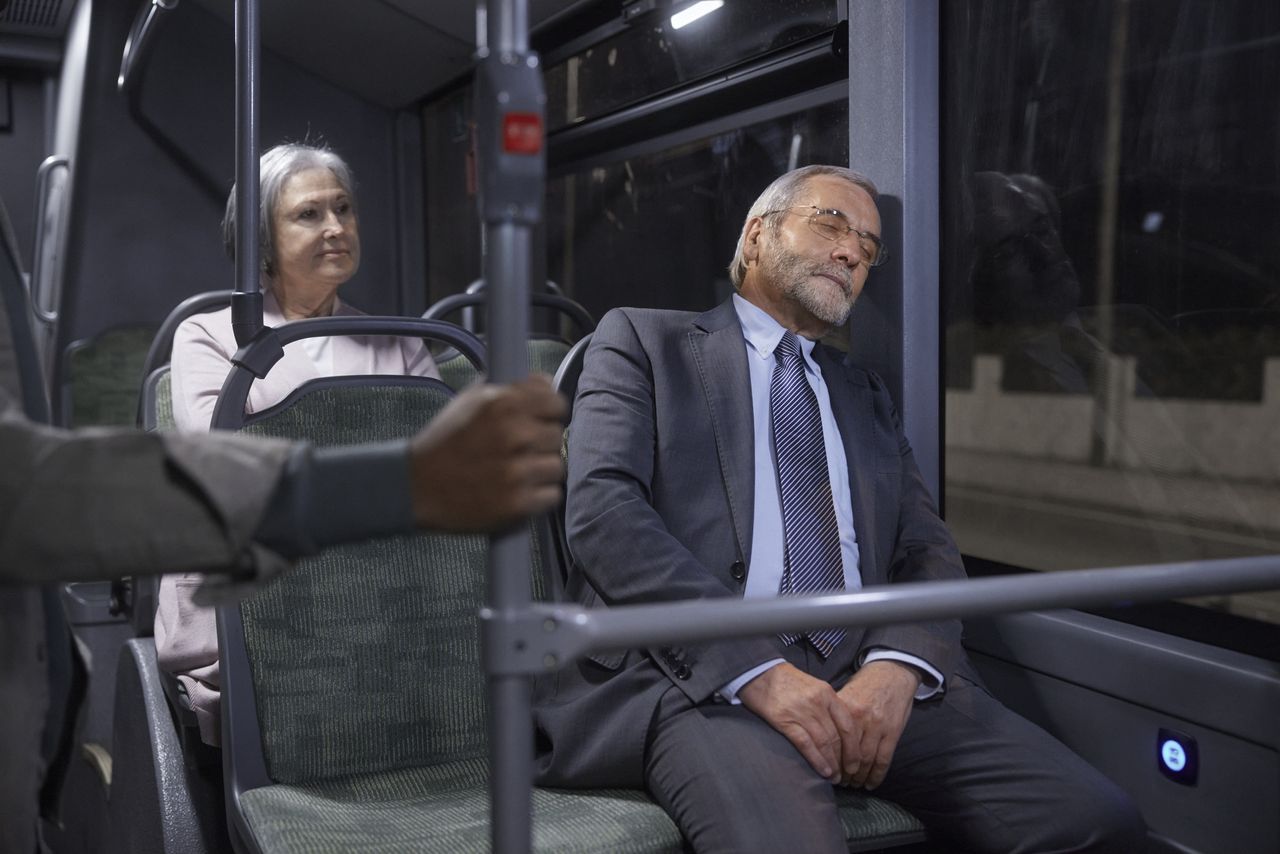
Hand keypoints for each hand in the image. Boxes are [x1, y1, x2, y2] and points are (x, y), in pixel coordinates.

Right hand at [409, 375, 566, 532]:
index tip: (539, 423)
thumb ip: (510, 389)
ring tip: (516, 473)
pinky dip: (538, 497)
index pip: (557, 403)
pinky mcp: (517, 503)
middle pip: (557, 436)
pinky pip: (551, 496)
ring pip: (556, 467)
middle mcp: (513, 435)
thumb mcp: (470, 400)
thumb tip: (546, 382)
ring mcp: (517, 471)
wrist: (416, 485)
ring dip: (540, 472)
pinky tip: (517, 492)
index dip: (549, 414)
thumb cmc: (445, 442)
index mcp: (503, 404)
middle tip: (518, 452)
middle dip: (541, 444)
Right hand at [738, 662, 858, 782]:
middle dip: (845, 760)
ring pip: (824, 743)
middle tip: (847, 775)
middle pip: (838, 737)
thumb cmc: (788, 682)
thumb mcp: (814, 687)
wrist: (760, 672)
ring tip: (835, 777)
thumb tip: (840, 733)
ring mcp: (801, 712)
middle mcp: (818, 703)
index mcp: (827, 694)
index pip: (848, 725)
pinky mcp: (785, 721)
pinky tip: (823, 771)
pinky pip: (806, 744)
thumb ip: (828, 707)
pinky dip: (817, 760)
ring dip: (832, 764)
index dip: (854, 747)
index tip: (856, 762)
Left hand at [834, 660, 919, 789]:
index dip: (830, 760)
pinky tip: (870, 784)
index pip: (834, 742)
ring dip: (859, 777)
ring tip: (854, 785)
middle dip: (843, 772)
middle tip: (839, 782)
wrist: (891, 673)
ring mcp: (878, 726)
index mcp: (844, 709)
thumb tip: (820, 736)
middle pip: (848, 754)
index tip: (826, 770)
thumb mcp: (845, 695)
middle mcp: (860, 719)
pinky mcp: (893, 732)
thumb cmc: (865, 686)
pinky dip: (877, 775)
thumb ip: (835, 715)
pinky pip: (884, 759)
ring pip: (866, 760)